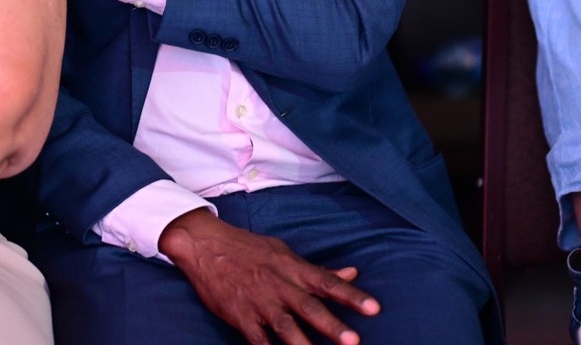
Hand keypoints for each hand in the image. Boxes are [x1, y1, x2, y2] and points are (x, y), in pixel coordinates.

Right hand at [159, 209, 378, 344]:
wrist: (207, 245)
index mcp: (293, 269)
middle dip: (332, 326)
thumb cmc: (249, 248)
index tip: (374, 308)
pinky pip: (258, 341)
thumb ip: (318, 270)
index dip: (351, 296)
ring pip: (286, 327)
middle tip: (353, 341)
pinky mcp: (241, 317)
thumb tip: (352, 274)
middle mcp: (280, 286)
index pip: (327, 282)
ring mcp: (260, 303)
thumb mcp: (285, 253)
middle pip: (310, 307)